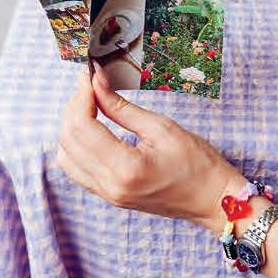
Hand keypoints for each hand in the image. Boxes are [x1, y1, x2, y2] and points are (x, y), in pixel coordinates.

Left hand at [55, 69, 242, 228]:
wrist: (212, 199)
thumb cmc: (198, 164)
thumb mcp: (163, 128)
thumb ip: (123, 107)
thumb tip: (97, 84)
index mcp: (126, 168)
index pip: (83, 128)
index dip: (82, 97)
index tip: (89, 78)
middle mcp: (110, 186)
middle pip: (69, 142)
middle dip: (74, 108)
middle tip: (89, 86)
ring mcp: (107, 195)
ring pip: (66, 158)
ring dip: (71, 128)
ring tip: (89, 106)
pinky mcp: (108, 196)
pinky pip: (76, 170)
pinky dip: (76, 146)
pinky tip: (91, 129)